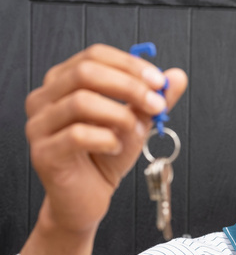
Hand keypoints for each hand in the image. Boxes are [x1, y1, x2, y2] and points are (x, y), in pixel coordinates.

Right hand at [25, 44, 187, 234]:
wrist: (87, 199)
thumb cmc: (105, 158)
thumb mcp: (135, 124)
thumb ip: (153, 101)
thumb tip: (177, 77)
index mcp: (63, 82)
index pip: (94, 56)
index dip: (130, 65)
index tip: (160, 82)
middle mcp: (45, 98)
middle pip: (85, 72)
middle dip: (129, 86)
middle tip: (157, 104)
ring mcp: (39, 125)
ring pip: (81, 102)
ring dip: (120, 115)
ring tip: (136, 132)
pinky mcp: (44, 153)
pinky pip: (78, 136)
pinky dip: (108, 140)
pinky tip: (117, 148)